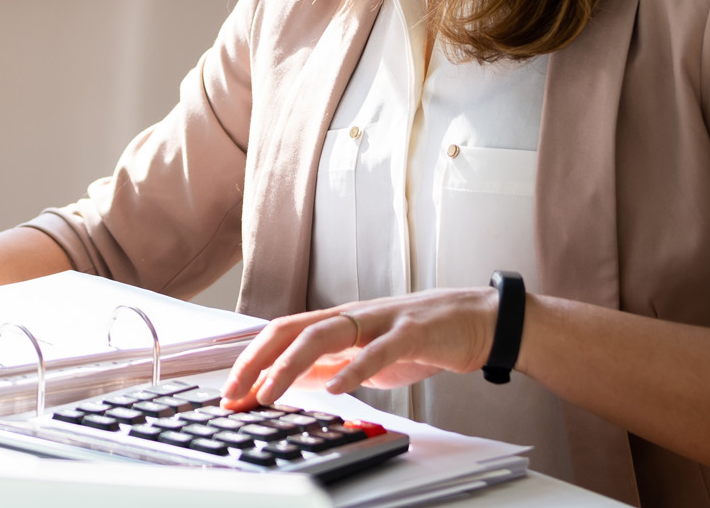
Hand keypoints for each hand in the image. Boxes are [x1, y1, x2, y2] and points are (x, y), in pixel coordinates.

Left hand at [220, 288, 498, 407]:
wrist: (478, 321)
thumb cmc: (423, 338)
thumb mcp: (368, 355)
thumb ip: (334, 365)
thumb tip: (297, 381)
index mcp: (340, 322)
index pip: (282, 333)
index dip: (252, 358)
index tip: (231, 390)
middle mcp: (353, 316)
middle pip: (291, 329)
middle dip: (257, 360)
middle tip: (235, 392)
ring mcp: (381, 321)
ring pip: (324, 335)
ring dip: (290, 365)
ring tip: (269, 393)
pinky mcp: (412, 332)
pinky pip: (379, 350)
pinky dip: (356, 369)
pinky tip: (339, 388)